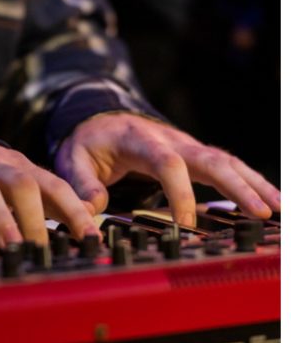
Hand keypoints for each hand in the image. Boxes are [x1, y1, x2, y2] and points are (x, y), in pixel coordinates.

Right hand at [0, 142, 99, 248]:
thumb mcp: (21, 181)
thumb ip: (53, 200)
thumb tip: (90, 218)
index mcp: (21, 168)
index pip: (53, 186)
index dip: (73, 211)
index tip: (91, 239)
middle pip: (20, 183)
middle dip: (34, 218)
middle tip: (42, 250)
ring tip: (10, 245)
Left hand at [55, 113, 281, 228]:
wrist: (98, 118)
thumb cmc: (88, 142)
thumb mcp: (71, 158)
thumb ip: (81, 183)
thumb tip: (92, 211)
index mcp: (138, 139)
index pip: (166, 162)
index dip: (179, 192)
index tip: (184, 223)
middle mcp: (169, 139)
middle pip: (209, 158)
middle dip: (237, 185)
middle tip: (261, 213)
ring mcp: (186, 146)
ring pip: (226, 161)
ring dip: (254, 184)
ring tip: (279, 210)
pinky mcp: (195, 155)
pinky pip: (227, 167)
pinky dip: (250, 182)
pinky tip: (272, 202)